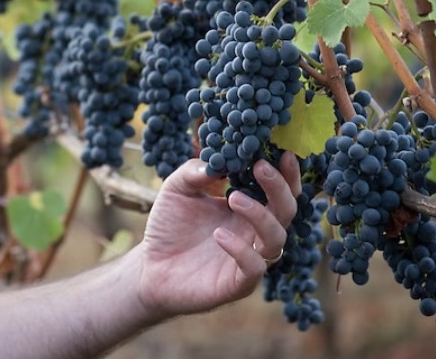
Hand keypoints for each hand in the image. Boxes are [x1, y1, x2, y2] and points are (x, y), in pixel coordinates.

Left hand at [131, 154, 300, 322]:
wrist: (149, 266)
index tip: (282, 152)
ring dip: (260, 215)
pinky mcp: (238, 283)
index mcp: (247, 207)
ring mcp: (250, 257)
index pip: (279, 190)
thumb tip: (217, 159)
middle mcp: (254, 231)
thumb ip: (193, 171)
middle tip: (260, 167)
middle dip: (278, 187)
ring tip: (233, 197)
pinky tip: (219, 235)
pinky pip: (254, 267)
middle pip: (286, 210)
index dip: (286, 173)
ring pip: (276, 238)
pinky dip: (241, 250)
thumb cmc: (169, 225)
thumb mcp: (176, 189)